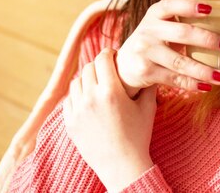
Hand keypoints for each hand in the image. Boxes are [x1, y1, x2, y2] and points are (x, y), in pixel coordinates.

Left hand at [63, 48, 155, 191]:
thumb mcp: (148, 108)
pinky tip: (88, 98)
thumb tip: (151, 68)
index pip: (103, 59)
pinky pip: (69, 99)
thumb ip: (148, 86)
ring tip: (96, 82)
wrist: (122, 167)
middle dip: (98, 64)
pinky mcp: (69, 123)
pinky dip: (78, 94)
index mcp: (111, 92)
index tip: (113, 54)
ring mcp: (77, 111)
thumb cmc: (138, 137)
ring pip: (76, 82)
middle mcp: (91, 98)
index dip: (109, 53)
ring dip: (86, 78)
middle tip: (106, 67)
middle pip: (88, 68)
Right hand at [115, 0, 219, 97]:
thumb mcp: (160, 25)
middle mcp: (148, 30)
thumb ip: (181, 22)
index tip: (209, 8)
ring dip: (204, 70)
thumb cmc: (152, 41)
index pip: (171, 4)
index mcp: (155, 14)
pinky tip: (206, 86)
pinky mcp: (145, 71)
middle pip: (182, 33)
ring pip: (180, 62)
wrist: (123, 65)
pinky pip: (174, 79)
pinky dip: (192, 84)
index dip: (189, 5)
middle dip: (208, 40)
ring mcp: (145, 51)